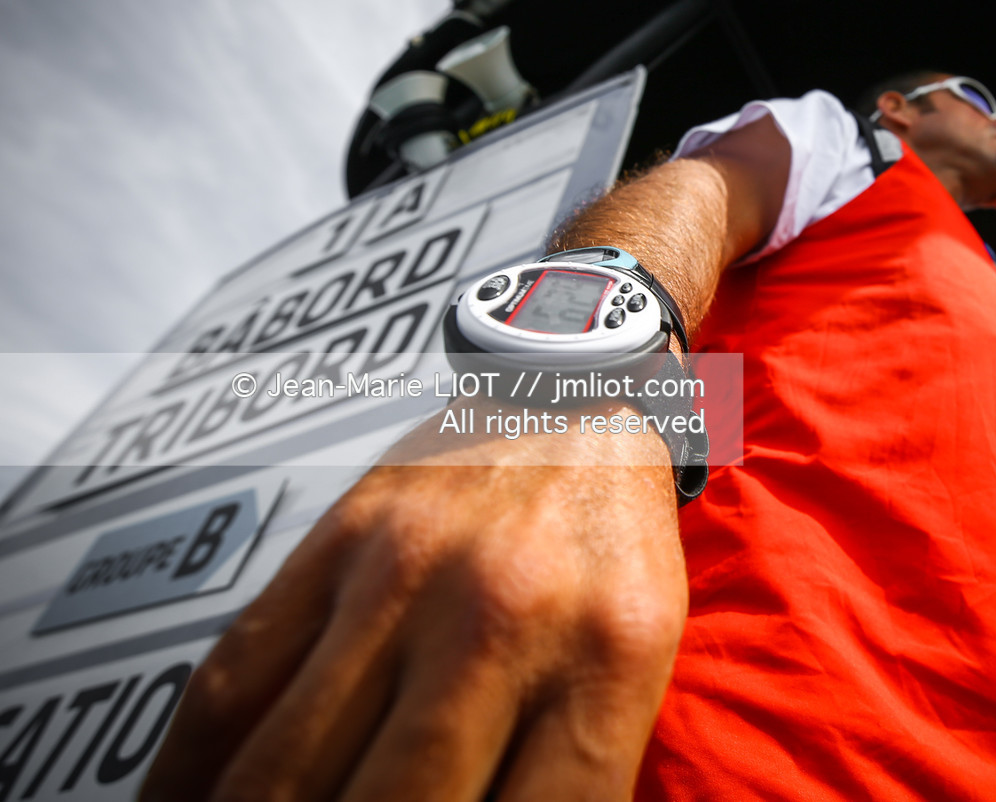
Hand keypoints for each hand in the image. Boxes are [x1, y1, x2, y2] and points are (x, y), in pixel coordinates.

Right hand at [140, 404, 685, 800]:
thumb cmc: (612, 550)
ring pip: (294, 766)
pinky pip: (236, 685)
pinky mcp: (335, 542)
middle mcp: (504, 614)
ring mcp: (407, 574)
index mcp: (609, 656)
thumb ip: (568, 767)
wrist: (574, 399)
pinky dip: (192, 777)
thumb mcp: (635, 659)